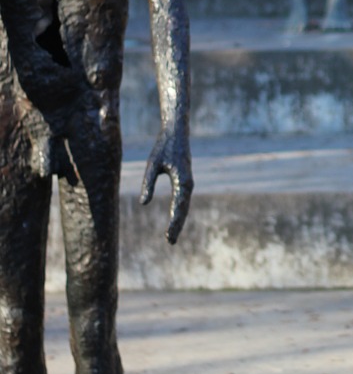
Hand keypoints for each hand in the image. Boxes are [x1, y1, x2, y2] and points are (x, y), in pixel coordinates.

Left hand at [140, 126, 192, 243]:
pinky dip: (180, 211)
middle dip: (177, 226)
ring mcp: (189, 182)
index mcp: (182, 180)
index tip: (168, 236)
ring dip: (179, 220)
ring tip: (172, 235)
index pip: (178, 207)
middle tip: (170, 242)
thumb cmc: (163, 146)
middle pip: (184, 209)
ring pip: (185, 205)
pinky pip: (184, 199)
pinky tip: (176, 218)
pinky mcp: (186, 180)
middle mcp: (188, 183)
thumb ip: (148, 184)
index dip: (174, 223)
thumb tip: (144, 203)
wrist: (177, 132)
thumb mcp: (152, 164)